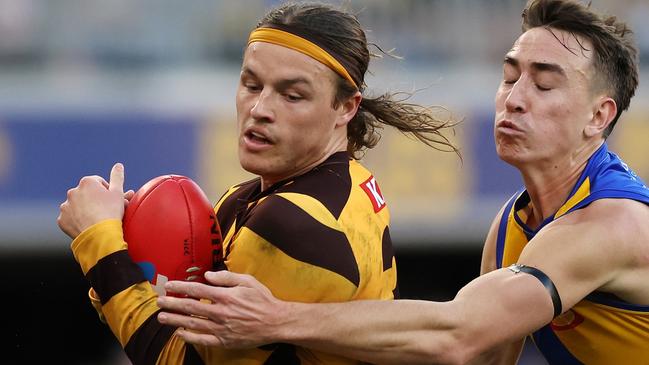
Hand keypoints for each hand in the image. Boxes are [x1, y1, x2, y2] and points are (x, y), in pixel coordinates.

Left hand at [58, 163, 133, 237]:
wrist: (99, 234)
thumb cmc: (111, 212)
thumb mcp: (118, 193)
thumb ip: (117, 177)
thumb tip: (118, 165)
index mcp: (87, 182)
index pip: (98, 183)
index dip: (107, 191)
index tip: (112, 201)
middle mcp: (73, 191)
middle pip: (86, 194)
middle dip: (94, 200)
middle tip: (104, 210)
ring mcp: (66, 206)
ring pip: (77, 206)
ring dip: (84, 210)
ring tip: (95, 219)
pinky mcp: (62, 219)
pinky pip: (70, 218)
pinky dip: (77, 220)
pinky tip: (86, 225)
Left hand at [156, 271, 286, 348]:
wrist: (276, 322)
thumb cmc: (263, 300)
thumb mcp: (248, 281)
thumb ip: (227, 277)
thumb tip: (208, 276)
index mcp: (226, 296)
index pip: (198, 290)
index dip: (181, 287)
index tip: (169, 285)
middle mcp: (220, 312)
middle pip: (191, 307)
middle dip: (172, 304)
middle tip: (159, 302)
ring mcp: (221, 328)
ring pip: (193, 324)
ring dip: (175, 320)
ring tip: (162, 318)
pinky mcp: (224, 341)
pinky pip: (202, 340)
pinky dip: (189, 337)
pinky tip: (179, 333)